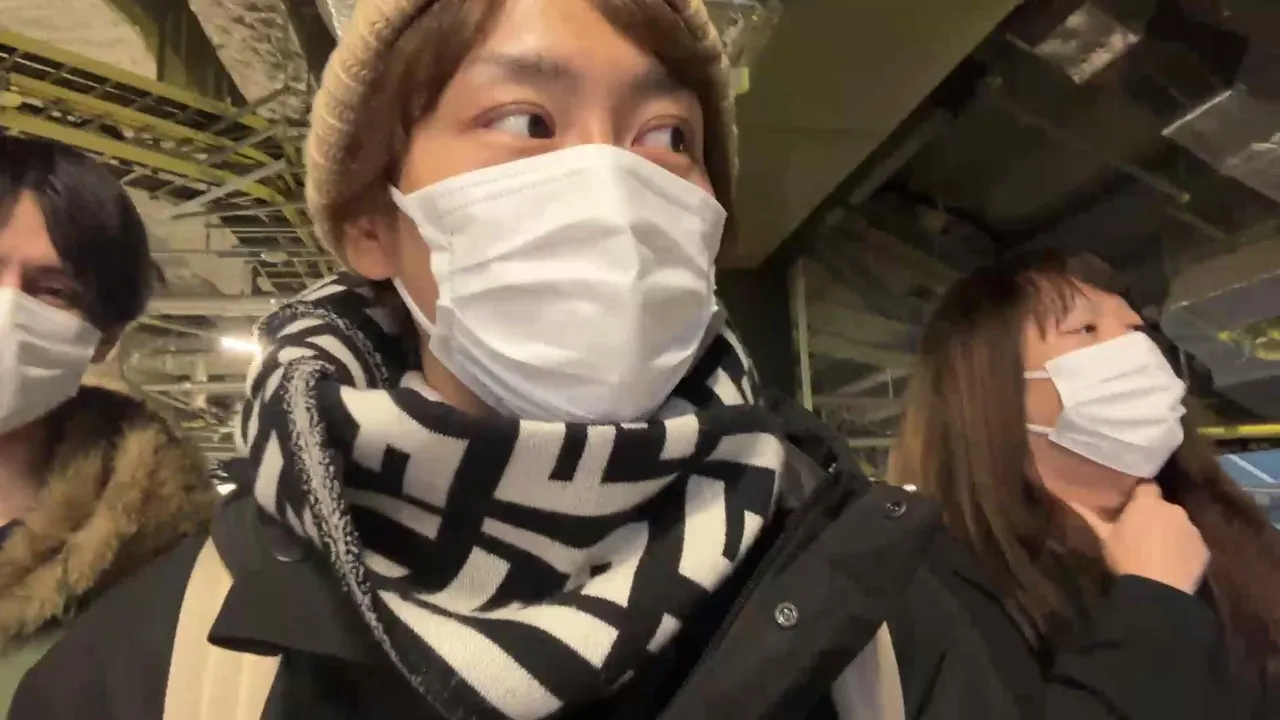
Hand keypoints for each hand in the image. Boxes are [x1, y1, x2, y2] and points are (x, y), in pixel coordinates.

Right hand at [1069, 483, 1209, 594]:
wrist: (1159, 590)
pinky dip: (1182, 549)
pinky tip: (1171, 563)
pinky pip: (1190, 543)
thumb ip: (1089, 513)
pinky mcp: (1203, 549)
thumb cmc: (1127, 558)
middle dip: (1154, 515)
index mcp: (1148, 503)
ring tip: (1156, 551)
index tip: (1129, 505)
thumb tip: (1065, 494)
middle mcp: (1174, 509)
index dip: (1138, 494)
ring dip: (1169, 532)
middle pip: (1163, 506)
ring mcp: (1192, 529)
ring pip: (1178, 525)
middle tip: (1140, 532)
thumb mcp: (1104, 537)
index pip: (1146, 485)